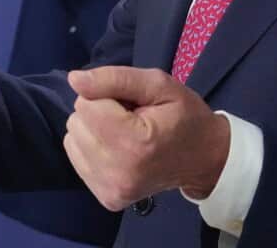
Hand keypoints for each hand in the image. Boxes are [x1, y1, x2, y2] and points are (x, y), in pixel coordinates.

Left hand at [63, 66, 230, 211]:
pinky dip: (92, 148)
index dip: (105, 95)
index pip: (86, 104)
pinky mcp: (107, 198)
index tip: (131, 104)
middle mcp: (119, 172)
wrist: (204, 160)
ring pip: (72, 139)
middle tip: (130, 119)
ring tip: (125, 134)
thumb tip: (74, 80)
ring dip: (94, 131)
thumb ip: (115, 78)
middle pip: (77, 122)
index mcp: (135, 143)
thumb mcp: (158, 85)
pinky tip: (117, 149)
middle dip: (98, 113)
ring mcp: (112, 189)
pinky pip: (77, 158)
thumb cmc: (184, 117)